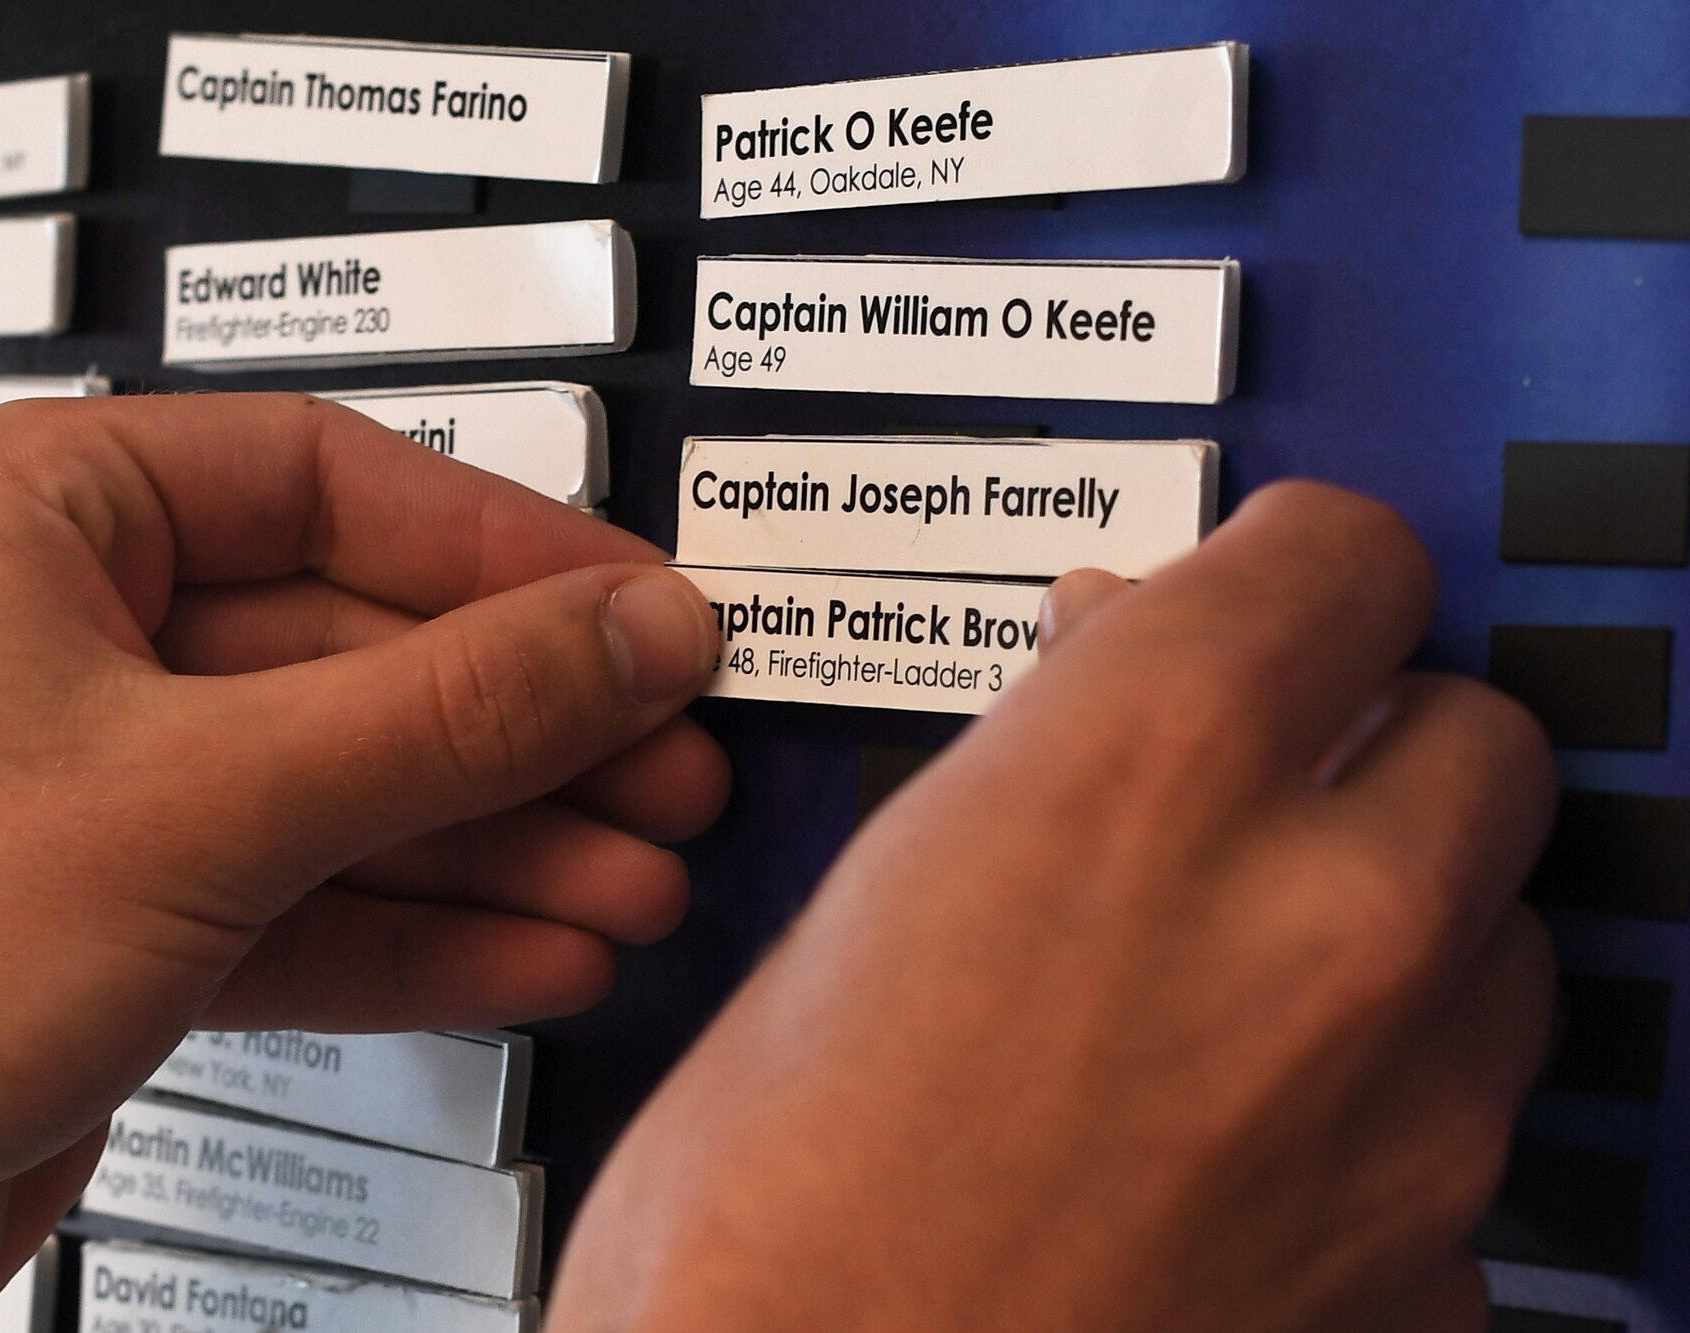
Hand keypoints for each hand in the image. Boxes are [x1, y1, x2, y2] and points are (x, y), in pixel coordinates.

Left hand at [0, 394, 725, 1330]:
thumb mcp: (210, 800)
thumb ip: (449, 708)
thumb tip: (623, 631)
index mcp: (26, 516)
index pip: (328, 480)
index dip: (503, 549)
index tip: (633, 610)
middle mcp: (57, 633)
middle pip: (357, 645)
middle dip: (522, 728)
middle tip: (661, 764)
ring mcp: (95, 782)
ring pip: (348, 780)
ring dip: (500, 839)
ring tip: (632, 877)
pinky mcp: (120, 912)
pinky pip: (310, 887)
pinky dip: (426, 922)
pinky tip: (538, 946)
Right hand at [554, 482, 1555, 1332]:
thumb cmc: (767, 1219)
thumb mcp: (861, 906)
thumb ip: (1033, 755)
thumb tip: (1118, 665)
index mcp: (1142, 773)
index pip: (1347, 553)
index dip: (1292, 568)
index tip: (1267, 596)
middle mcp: (1319, 925)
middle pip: (1478, 736)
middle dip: (1376, 742)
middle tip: (1261, 786)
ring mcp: (1408, 1120)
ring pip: (1504, 938)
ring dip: (1400, 928)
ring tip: (1242, 978)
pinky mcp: (1435, 1278)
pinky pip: (1464, 1135)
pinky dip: (1378, 1115)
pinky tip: (1243, 1143)